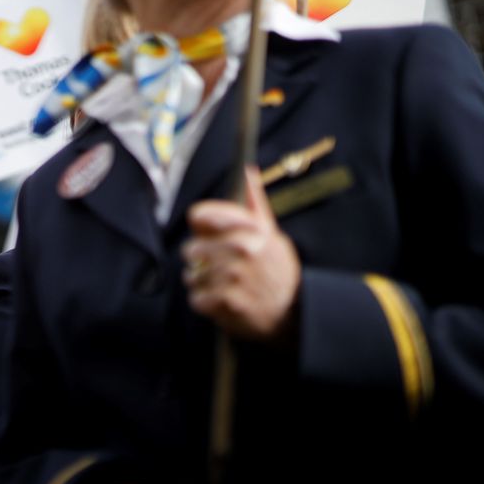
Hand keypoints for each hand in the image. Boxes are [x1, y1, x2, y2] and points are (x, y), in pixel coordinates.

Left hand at [182, 166, 300, 341]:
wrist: (293, 312)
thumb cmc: (276, 269)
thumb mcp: (271, 233)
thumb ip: (254, 204)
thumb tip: (246, 171)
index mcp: (250, 228)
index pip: (200, 215)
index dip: (200, 226)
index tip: (205, 233)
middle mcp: (241, 249)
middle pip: (190, 248)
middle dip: (200, 259)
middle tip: (219, 266)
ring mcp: (233, 275)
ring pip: (191, 275)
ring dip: (203, 282)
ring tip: (224, 284)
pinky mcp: (227, 301)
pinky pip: (196, 297)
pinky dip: (205, 302)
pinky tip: (223, 300)